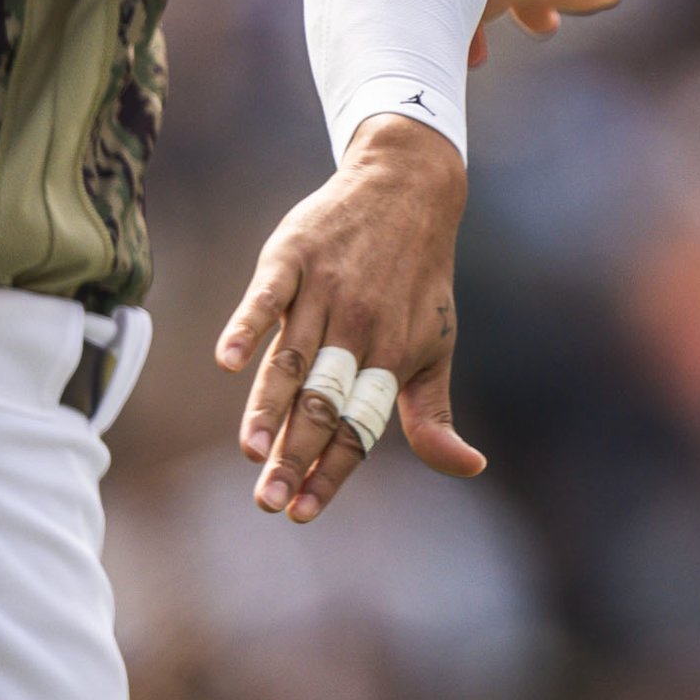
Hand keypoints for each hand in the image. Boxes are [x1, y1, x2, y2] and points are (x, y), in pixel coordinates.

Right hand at [215, 117, 484, 521]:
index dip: (330, 472)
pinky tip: (229, 360)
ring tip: (252, 451)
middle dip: (294, 456)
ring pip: (293, 359)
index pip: (357, 428)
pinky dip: (249, 325)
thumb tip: (470, 467)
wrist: (410, 186)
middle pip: (321, 402)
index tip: (301, 512)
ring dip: (270, 407)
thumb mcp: (436, 345)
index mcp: (393, 357)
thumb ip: (433, 414)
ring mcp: (325, 290)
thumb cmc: (418, 281)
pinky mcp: (295, 255)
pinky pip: (269, 294)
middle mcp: (361, 327)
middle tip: (267, 501)